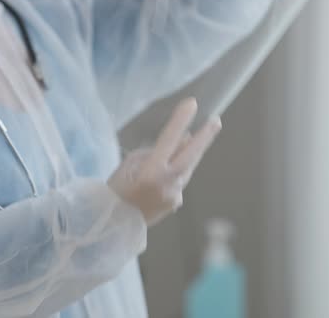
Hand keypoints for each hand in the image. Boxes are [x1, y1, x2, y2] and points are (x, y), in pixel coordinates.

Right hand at [108, 98, 221, 226]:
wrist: (113, 224)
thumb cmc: (116, 190)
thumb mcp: (129, 164)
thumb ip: (155, 151)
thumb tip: (182, 141)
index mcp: (150, 172)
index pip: (169, 140)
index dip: (180, 120)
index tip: (191, 103)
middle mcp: (167, 184)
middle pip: (191, 156)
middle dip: (205, 137)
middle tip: (216, 120)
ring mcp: (174, 195)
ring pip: (187, 168)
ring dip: (190, 153)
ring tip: (195, 138)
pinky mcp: (176, 203)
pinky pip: (179, 181)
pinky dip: (175, 172)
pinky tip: (164, 173)